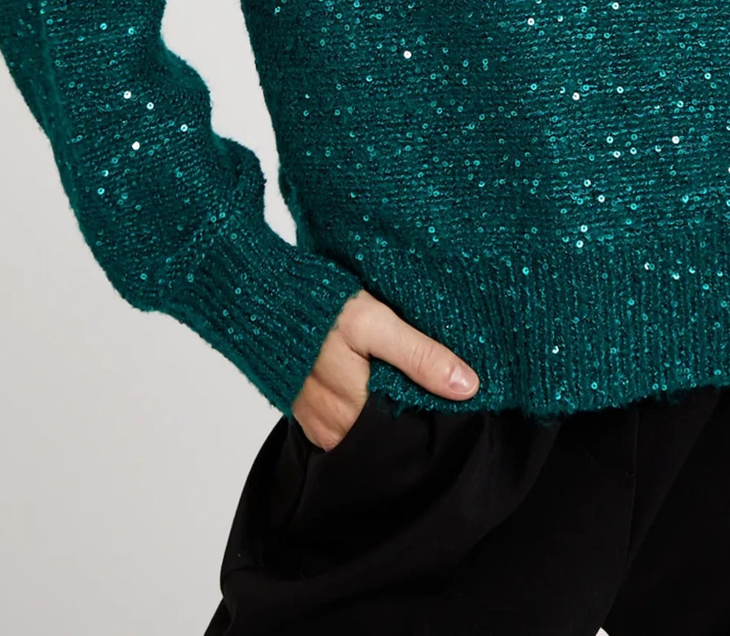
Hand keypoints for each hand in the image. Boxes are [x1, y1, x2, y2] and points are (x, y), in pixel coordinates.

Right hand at [291, 287, 480, 448]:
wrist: (262, 297)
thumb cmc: (319, 308)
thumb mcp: (376, 323)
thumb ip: (420, 356)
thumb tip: (467, 387)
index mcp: (353, 418)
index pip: (407, 430)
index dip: (431, 410)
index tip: (452, 389)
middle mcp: (333, 432)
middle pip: (387, 430)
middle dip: (409, 408)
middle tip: (428, 377)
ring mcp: (317, 424)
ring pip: (368, 424)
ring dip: (385, 402)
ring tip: (399, 371)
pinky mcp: (308, 410)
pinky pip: (346, 417)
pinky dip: (363, 399)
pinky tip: (372, 371)